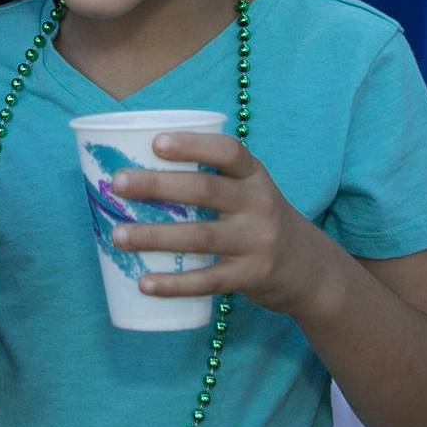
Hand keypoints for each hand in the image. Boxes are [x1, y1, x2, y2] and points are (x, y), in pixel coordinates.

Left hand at [108, 133, 345, 318]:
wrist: (310, 268)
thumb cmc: (256, 219)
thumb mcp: (247, 191)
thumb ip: (207, 180)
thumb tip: (132, 172)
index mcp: (254, 175)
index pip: (228, 151)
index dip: (192, 145)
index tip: (155, 142)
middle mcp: (260, 204)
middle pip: (205, 191)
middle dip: (157, 185)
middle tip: (117, 183)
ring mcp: (258, 241)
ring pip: (201, 237)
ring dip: (154, 236)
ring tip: (117, 235)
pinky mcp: (253, 276)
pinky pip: (209, 280)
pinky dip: (174, 283)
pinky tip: (145, 283)